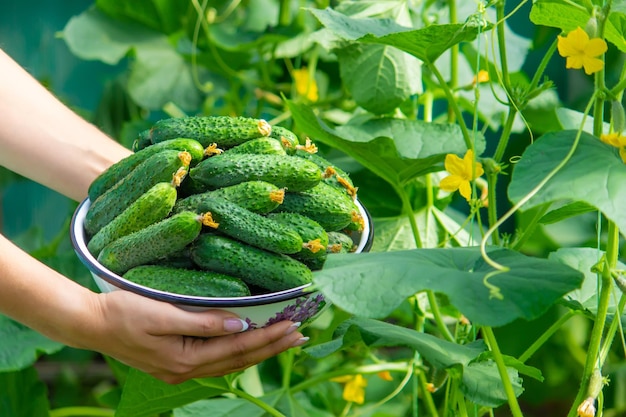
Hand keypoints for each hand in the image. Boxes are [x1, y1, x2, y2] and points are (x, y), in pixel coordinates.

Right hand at [81, 290, 306, 383]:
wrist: (91, 325)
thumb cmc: (124, 312)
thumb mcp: (162, 313)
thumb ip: (203, 321)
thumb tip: (241, 325)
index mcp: (187, 358)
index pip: (240, 348)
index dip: (269, 337)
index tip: (294, 325)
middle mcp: (187, 370)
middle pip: (241, 359)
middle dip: (273, 347)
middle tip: (302, 334)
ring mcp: (181, 370)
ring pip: (231, 363)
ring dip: (260, 352)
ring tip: (285, 341)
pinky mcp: (176, 364)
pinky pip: (218, 362)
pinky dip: (239, 354)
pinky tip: (250, 347)